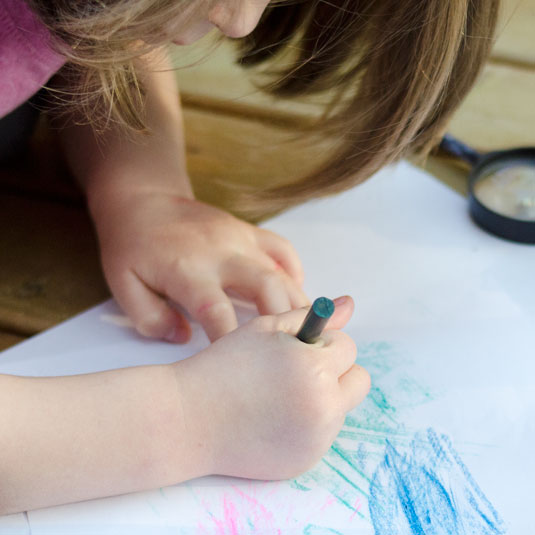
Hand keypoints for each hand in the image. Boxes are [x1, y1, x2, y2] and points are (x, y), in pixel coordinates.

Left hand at [92, 190, 308, 341]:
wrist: (144, 199)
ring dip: (297, 303)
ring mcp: (239, 238)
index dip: (232, 340)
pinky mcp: (248, 230)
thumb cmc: (132, 246)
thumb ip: (149, 317)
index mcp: (187, 269)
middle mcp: (221, 252)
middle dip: (282, 321)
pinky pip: (282, 249)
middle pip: (265, 286)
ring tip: (303, 332)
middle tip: (292, 352)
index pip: (216, 310)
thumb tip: (183, 337)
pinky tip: (293, 296)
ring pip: (281, 271)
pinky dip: (295, 273)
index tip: (243, 367)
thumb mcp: (123, 284)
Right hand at [173, 296, 370, 479]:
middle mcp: (325, 409)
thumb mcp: (266, 328)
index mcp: (316, 370)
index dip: (320, 342)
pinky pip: (323, 433)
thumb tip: (349, 304)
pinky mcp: (306, 462)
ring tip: (281, 394)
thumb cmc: (224, 366)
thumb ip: (310, 317)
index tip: (293, 347)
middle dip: (334, 370)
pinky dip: (308, 422)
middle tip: (295, 369)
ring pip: (341, 407)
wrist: (189, 418)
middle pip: (358, 380)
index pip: (347, 347)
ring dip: (323, 395)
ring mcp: (317, 440)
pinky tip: (275, 418)